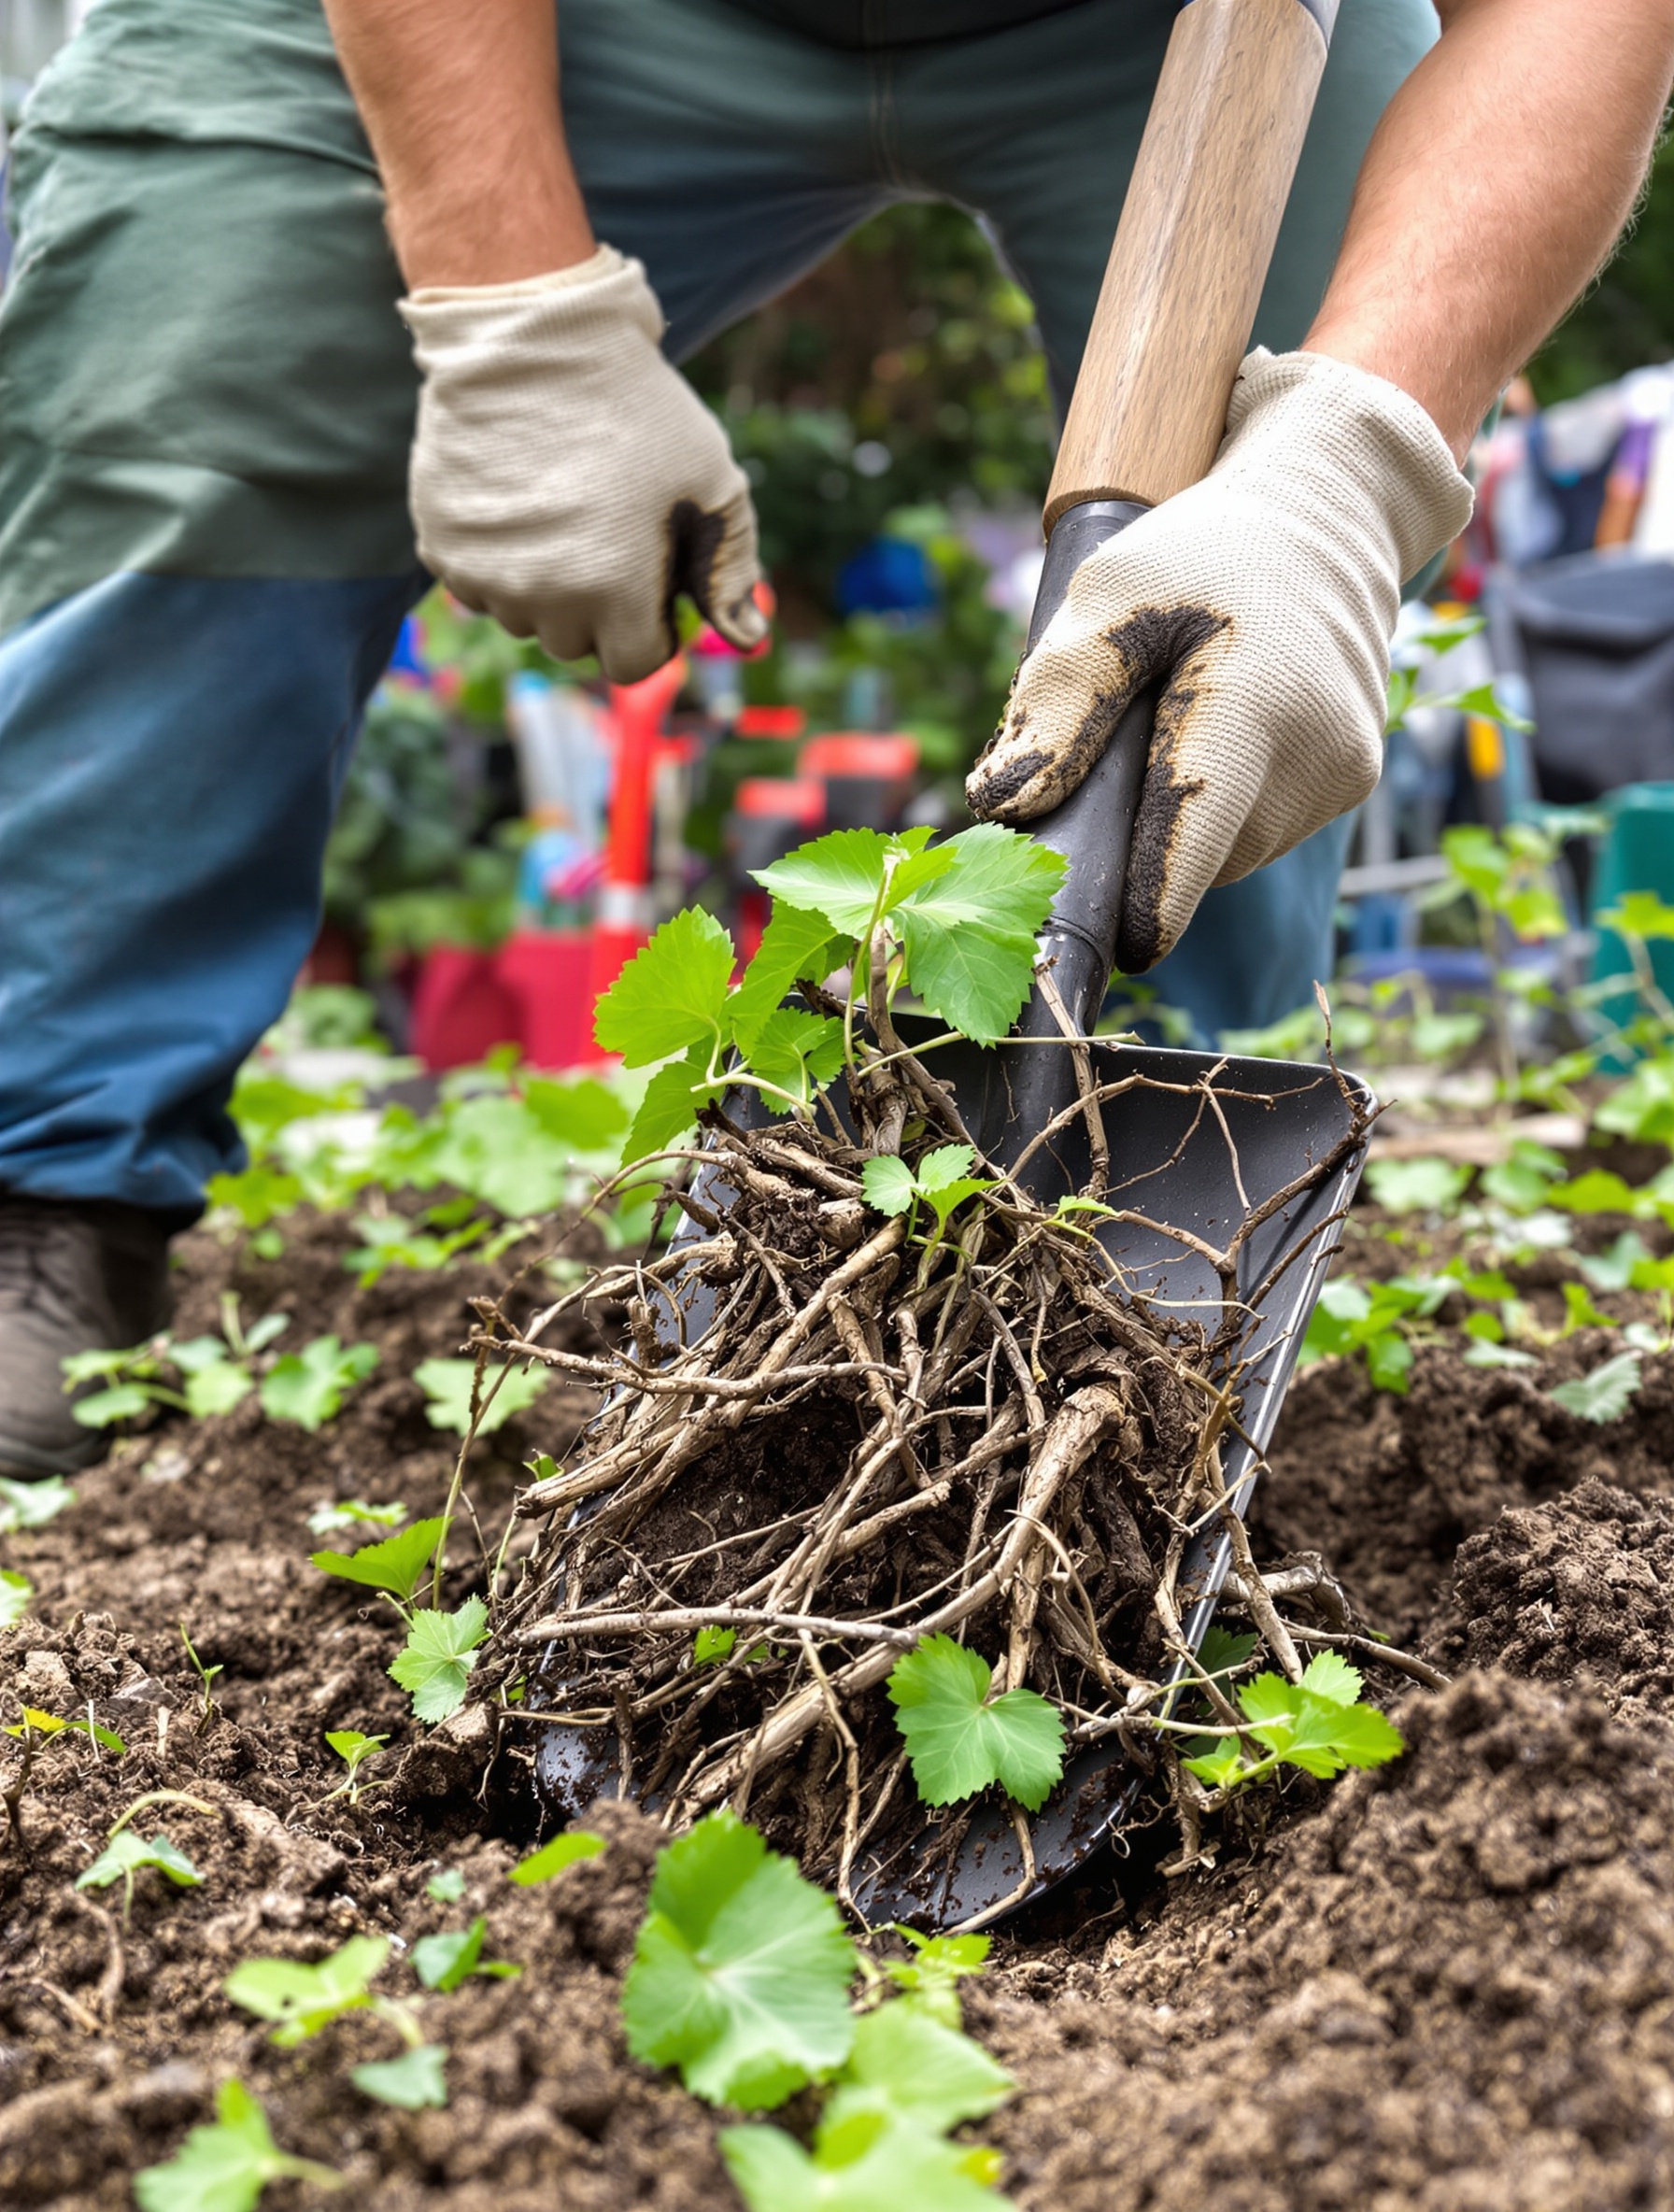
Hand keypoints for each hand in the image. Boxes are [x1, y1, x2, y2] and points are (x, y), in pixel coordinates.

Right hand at [403, 247, 764, 679]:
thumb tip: (748, 639)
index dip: (651, 630)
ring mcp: (484, 574)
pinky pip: (476, 585)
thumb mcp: (712, 483)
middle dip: (597, 607)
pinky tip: (518, 501)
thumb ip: (731, 570)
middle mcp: (541, 598)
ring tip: (562, 511)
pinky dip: (498, 560)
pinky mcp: (439, 545)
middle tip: (606, 535)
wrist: (532, 337)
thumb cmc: (638, 410)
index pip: (633, 663)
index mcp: (613, 593)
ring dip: (544, 586)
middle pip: (574, 644)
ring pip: (523, 616)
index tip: (652, 587)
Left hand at [966, 349, 1471, 971]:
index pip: (1191, 843)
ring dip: (1183, 823)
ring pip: (1230, 853)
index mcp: (1256, 707)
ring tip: (1170, 731)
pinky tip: (1214, 739)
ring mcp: (1345, 775)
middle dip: (1143, 836)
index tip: (1101, 948)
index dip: (1141, 907)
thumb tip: (1002, 805)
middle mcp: (1319, 755)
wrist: (1324, 512)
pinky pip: (1261, 832)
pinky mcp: (1354, 781)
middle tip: (1108, 763)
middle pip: (1200, 856)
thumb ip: (1054, 705)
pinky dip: (1223, 808)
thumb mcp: (1108, 599)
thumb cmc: (1201, 551)